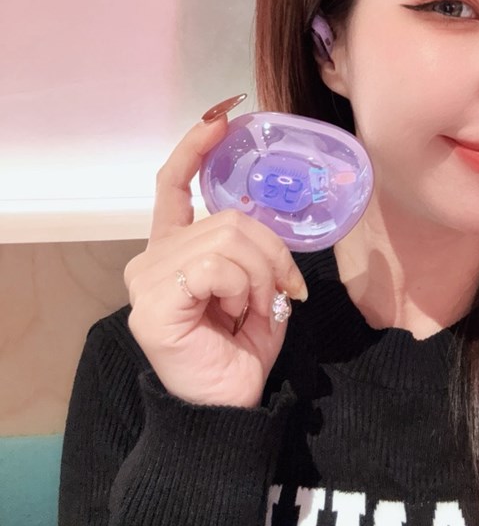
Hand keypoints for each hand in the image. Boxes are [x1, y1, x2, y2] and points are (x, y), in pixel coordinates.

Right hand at [124, 101, 308, 407]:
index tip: (220, 118)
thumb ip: (255, 248)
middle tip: (284, 290)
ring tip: (256, 309)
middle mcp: (152, 257)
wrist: (230, 407)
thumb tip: (270, 216)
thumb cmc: (241, 349)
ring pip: (228, 238)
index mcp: (174, 249)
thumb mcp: (258, 288)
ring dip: (260, 275)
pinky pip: (216, 266)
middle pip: (226, 217)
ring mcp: (147, 279)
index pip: (173, 184)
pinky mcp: (153, 302)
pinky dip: (243, 287)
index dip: (195, 148)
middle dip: (271, 251)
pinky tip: (239, 315)